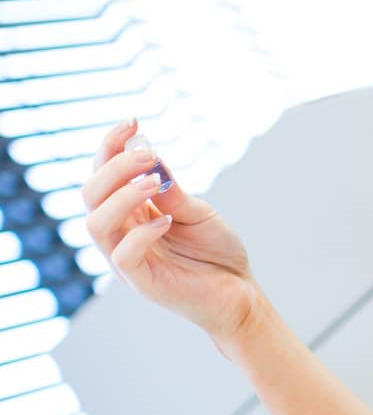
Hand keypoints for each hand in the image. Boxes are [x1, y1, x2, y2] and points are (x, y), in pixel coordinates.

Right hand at [82, 119, 260, 350]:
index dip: (110, 146)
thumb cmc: (216, 252)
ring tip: (155, 182)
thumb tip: (152, 158)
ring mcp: (127, 259)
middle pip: (89, 195)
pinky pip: (123, 255)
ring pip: (96, 223)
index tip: (132, 122)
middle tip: (150, 155)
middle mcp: (121, 233)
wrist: (240, 292)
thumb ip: (173, 192)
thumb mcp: (198, 213)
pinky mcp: (141, 282)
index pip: (102, 175)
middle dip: (114, 167)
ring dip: (122, 196)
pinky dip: (141, 232)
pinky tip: (166, 221)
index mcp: (130, 213)